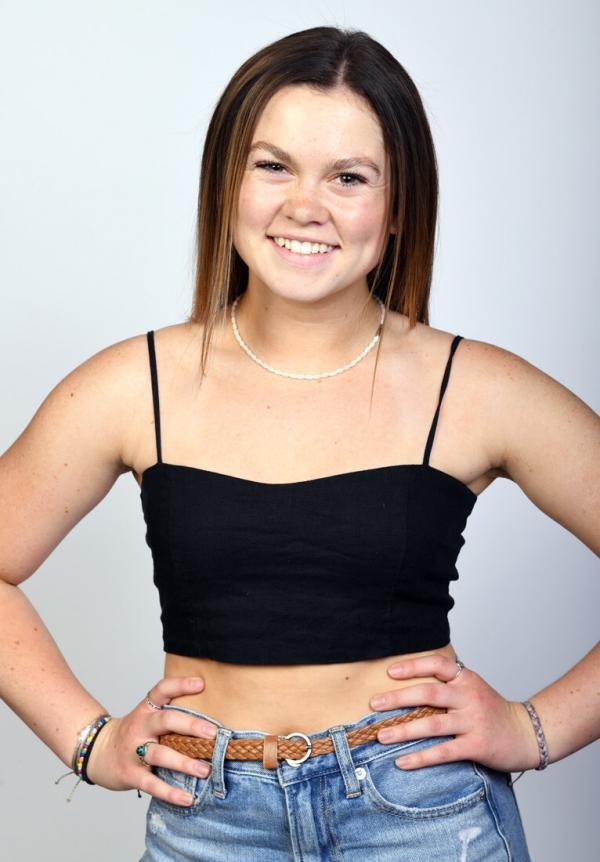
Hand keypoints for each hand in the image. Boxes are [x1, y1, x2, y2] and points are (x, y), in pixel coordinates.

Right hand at [86, 675, 217, 806]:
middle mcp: (140, 727)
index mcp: (146, 710)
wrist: (96, 752)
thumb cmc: (134, 733)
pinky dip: (170, 793)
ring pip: (160, 754)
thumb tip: (212, 718)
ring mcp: (133, 751)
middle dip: (190, 725)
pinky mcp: (130, 774)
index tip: (201, 684)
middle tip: (213, 733)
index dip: (180, 684)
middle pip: (165, 720)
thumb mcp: (147, 717)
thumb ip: (172, 715)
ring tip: (205, 770)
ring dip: (184, 763)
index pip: (161, 690)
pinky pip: (152, 784)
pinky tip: (188, 798)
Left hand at [369, 655, 539, 772]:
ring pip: (432, 724)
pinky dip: (421, 757)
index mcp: (466, 679)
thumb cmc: (491, 710)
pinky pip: (443, 752)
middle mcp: (469, 697)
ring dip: (403, 730)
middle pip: (429, 693)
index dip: (413, 666)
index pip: (438, 664)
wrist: (526, 734)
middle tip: (374, 703)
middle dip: (398, 698)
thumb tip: (408, 682)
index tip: (390, 672)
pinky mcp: (477, 745)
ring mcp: (473, 722)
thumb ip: (447, 684)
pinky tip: (402, 761)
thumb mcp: (472, 688)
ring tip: (381, 735)